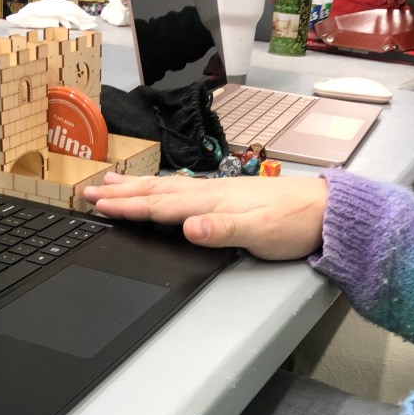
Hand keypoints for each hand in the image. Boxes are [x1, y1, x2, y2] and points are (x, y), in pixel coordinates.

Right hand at [83, 173, 326, 260]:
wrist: (326, 211)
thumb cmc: (295, 224)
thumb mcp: (259, 232)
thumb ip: (221, 230)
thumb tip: (187, 226)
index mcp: (211, 202)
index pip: (160, 205)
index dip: (126, 207)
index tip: (96, 205)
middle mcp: (209, 192)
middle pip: (155, 192)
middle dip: (119, 193)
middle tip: (87, 191)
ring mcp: (217, 191)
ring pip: (165, 188)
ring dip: (134, 187)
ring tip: (108, 182)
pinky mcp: (226, 195)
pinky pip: (180, 190)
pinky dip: (159, 188)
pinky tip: (156, 187)